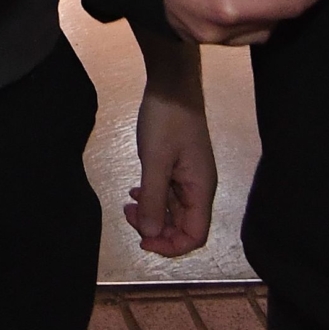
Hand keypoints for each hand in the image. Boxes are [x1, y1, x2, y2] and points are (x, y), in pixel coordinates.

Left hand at [126, 50, 215, 257]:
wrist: (171, 83)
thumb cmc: (167, 120)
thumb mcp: (155, 160)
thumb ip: (154, 199)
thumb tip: (151, 235)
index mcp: (201, 189)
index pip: (195, 235)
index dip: (171, 246)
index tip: (143, 240)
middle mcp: (198, 188)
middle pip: (183, 226)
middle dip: (157, 229)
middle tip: (129, 215)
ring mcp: (188, 177)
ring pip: (173, 211)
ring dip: (151, 214)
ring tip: (128, 205)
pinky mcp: (177, 166)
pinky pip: (167, 194)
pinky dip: (151, 198)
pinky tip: (134, 191)